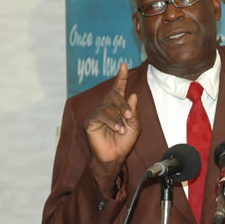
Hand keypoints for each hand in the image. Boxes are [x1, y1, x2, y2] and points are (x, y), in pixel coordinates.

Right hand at [84, 63, 139, 194]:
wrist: (114, 158)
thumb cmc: (124, 143)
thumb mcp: (134, 127)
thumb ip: (133, 112)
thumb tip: (133, 95)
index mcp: (117, 108)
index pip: (118, 90)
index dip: (121, 78)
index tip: (124, 65)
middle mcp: (106, 108)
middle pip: (114, 96)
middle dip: (123, 104)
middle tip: (129, 116)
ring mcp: (97, 114)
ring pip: (108, 106)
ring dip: (117, 116)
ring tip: (122, 129)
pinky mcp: (90, 122)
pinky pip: (100, 115)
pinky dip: (111, 121)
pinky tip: (117, 129)